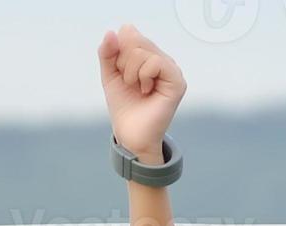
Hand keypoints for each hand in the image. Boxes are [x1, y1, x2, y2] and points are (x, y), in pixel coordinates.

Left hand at [97, 24, 184, 161]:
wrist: (130, 134)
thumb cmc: (124, 106)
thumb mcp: (110, 74)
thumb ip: (108, 52)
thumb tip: (112, 32)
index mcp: (149, 55)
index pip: (129, 33)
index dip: (118, 50)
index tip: (120, 71)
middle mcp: (162, 59)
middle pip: (135, 40)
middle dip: (123, 62)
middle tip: (129, 82)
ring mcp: (172, 69)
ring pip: (143, 51)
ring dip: (131, 72)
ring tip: (138, 88)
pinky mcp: (177, 81)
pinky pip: (155, 62)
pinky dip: (143, 76)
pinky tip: (146, 90)